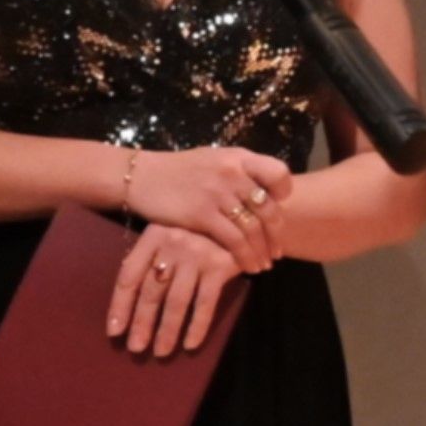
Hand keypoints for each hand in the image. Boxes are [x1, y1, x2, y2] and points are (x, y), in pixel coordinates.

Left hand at [103, 217, 246, 357]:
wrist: (241, 218)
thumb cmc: (199, 233)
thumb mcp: (170, 237)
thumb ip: (152, 261)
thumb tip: (129, 306)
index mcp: (153, 236)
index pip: (129, 276)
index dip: (119, 305)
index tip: (115, 331)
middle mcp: (172, 243)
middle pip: (151, 291)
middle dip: (142, 323)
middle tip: (136, 348)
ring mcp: (197, 254)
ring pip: (176, 301)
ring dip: (167, 330)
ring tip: (161, 352)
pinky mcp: (220, 265)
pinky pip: (205, 303)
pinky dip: (197, 326)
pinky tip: (190, 344)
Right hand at [124, 144, 292, 262]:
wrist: (141, 176)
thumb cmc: (180, 170)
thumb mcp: (214, 159)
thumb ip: (240, 172)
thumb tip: (267, 193)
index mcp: (238, 157)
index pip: (278, 172)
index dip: (284, 193)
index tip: (280, 209)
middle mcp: (232, 173)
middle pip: (269, 208)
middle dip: (276, 234)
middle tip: (277, 251)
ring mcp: (218, 193)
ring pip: (253, 228)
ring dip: (262, 251)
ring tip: (264, 264)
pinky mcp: (202, 214)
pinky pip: (234, 240)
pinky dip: (245, 256)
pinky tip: (247, 267)